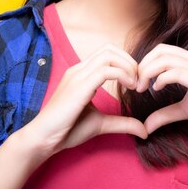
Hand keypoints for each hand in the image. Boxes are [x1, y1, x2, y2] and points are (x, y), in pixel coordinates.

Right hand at [25, 44, 147, 157]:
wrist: (43, 139)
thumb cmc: (67, 130)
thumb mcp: (101, 123)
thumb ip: (123, 123)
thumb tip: (144, 130)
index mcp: (81, 73)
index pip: (107, 53)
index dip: (125, 62)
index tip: (135, 81)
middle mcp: (79, 70)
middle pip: (109, 49)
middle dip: (129, 61)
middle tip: (138, 81)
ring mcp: (78, 76)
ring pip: (109, 55)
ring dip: (128, 67)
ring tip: (135, 84)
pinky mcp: (79, 87)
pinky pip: (106, 70)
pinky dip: (123, 75)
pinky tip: (129, 88)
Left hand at [135, 44, 187, 134]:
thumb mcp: (187, 110)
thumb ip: (166, 114)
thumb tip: (146, 126)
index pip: (163, 50)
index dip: (146, 62)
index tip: (139, 81)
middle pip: (161, 50)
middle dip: (143, 65)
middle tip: (137, 84)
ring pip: (166, 59)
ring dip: (148, 72)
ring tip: (143, 88)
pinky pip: (177, 72)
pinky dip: (162, 79)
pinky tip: (157, 89)